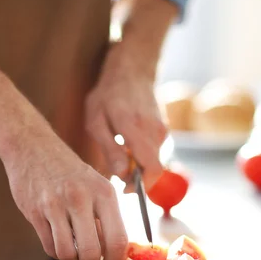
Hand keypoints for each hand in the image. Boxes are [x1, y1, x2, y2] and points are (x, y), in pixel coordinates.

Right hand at [3, 135, 128, 259]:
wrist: (33, 147)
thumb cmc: (70, 173)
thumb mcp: (97, 185)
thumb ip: (107, 216)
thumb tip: (117, 252)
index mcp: (104, 193)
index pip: (117, 239)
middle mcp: (82, 198)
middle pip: (91, 252)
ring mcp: (56, 205)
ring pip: (67, 253)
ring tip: (72, 254)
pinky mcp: (36, 211)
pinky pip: (48, 246)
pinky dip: (55, 251)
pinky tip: (58, 241)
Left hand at [85, 42, 166, 189]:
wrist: (132, 70)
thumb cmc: (108, 95)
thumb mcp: (96, 121)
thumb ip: (109, 149)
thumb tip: (121, 175)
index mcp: (134, 128)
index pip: (152, 168)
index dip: (141, 186)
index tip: (125, 188)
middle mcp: (154, 131)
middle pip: (154, 169)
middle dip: (137, 178)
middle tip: (118, 173)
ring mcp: (162, 130)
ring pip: (154, 161)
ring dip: (138, 166)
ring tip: (120, 154)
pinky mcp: (164, 130)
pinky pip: (155, 152)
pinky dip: (142, 156)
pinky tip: (128, 145)